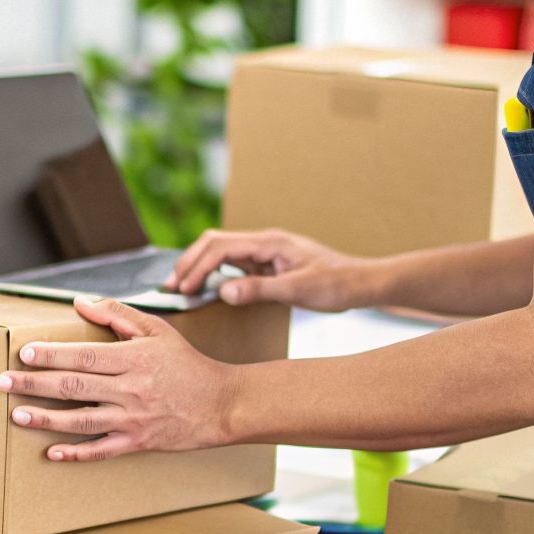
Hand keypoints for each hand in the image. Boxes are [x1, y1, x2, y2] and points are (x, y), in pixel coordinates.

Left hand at [0, 296, 239, 462]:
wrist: (221, 404)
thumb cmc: (186, 364)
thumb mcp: (157, 330)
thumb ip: (117, 315)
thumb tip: (81, 302)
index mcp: (133, 359)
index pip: (83, 356)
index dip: (51, 355)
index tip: (23, 354)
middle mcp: (130, 389)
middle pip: (73, 387)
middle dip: (34, 384)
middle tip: (2, 383)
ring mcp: (132, 418)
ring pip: (81, 420)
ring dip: (45, 419)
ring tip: (17, 415)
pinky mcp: (137, 442)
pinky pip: (101, 450)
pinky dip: (75, 454)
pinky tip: (50, 452)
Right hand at [165, 228, 372, 310]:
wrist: (361, 283)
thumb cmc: (336, 285)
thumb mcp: (298, 291)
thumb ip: (259, 290)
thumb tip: (223, 292)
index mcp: (270, 242)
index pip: (220, 247)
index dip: (197, 266)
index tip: (182, 288)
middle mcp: (265, 242)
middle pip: (214, 242)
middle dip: (190, 262)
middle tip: (171, 287)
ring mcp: (266, 251)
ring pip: (222, 251)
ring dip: (200, 266)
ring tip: (183, 287)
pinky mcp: (269, 262)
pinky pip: (235, 263)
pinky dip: (216, 273)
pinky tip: (209, 288)